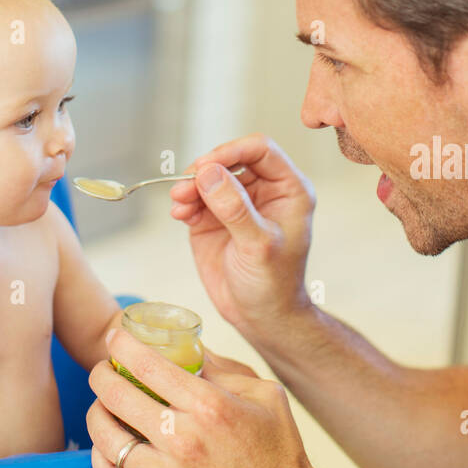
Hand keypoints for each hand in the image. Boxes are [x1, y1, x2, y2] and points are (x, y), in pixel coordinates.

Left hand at [88, 327, 321, 467]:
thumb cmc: (279, 449)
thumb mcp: (263, 393)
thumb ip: (222, 367)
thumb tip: (188, 346)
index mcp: (209, 406)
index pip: (147, 365)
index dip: (123, 345)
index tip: (116, 338)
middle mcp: (183, 440)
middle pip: (117, 396)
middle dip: (101, 374)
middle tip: (104, 368)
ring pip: (106, 438)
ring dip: (97, 413)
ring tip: (103, 403)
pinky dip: (99, 457)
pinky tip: (108, 442)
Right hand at [169, 133, 316, 333]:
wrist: (259, 317)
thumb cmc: (274, 284)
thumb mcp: (258, 246)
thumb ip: (234, 208)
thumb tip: (209, 172)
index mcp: (288, 189)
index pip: (260, 150)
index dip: (232, 151)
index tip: (206, 165)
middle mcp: (263, 190)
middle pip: (230, 159)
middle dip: (206, 169)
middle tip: (186, 184)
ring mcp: (237, 202)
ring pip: (209, 177)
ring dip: (190, 185)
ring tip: (179, 202)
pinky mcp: (214, 217)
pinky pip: (195, 198)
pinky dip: (184, 202)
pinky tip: (180, 214)